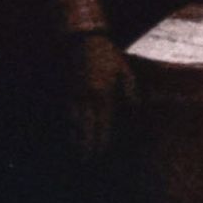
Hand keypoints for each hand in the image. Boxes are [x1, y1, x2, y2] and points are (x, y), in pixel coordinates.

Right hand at [69, 31, 132, 158]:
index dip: (101, 141)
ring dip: (76, 139)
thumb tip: (135, 107)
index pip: (102, 124)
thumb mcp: (124, 71)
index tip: (101, 154)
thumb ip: (130, 91)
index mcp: (104, 93)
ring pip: (75, 124)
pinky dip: (70, 127)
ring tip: (78, 154)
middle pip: (87, 128)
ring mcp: (76, 95)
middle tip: (88, 161)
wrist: (83, 40)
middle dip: (87, 146)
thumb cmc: (107, 56)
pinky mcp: (68, 91)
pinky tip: (70, 135)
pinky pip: (68, 114)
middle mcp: (88, 97)